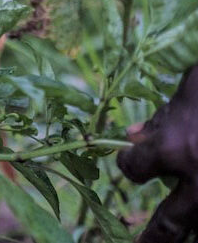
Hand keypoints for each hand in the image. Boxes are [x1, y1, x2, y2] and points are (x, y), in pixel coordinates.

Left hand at [117, 66, 197, 242]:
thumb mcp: (189, 91)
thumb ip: (161, 118)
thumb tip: (132, 136)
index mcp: (175, 148)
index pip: (135, 168)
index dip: (130, 164)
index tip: (131, 162)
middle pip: (170, 222)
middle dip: (154, 238)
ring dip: (188, 233)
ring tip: (172, 242)